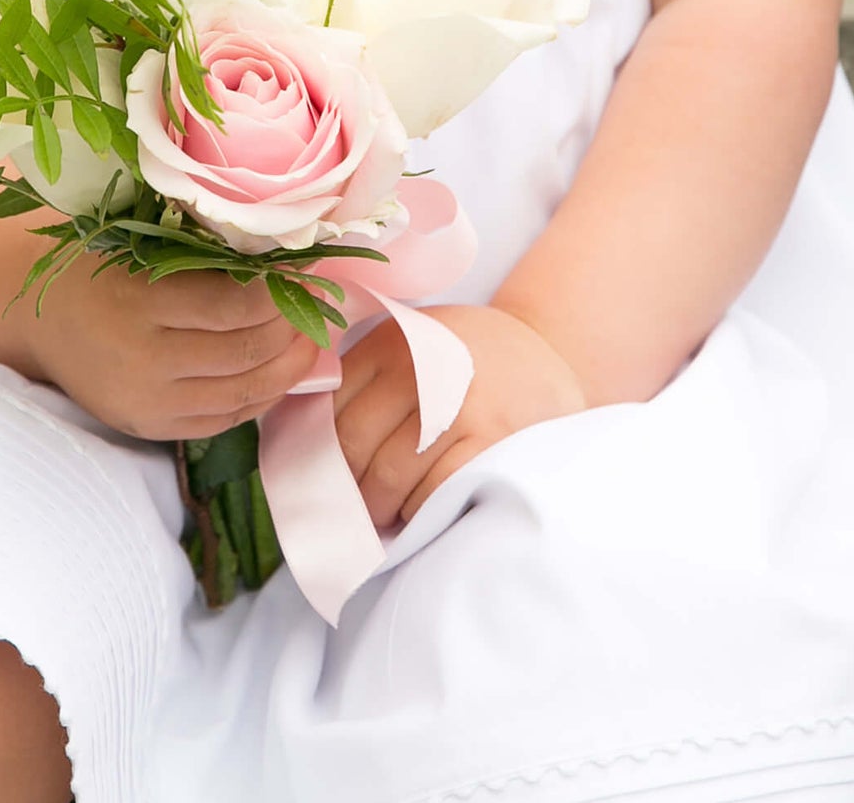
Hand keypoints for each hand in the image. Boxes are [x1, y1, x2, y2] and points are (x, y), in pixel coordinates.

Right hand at [12, 258, 323, 442]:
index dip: (281, 288)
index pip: (235, 305)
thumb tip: (284, 254)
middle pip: (245, 350)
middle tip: (317, 302)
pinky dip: (260, 397)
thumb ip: (204, 250)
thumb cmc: (99, 265)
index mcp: (139, 299)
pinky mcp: (150, 427)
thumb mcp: (142, 241)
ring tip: (309, 338)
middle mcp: (143, 358)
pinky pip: (224, 421)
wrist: (43, 319)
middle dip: (293, 326)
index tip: (304, 266)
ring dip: (287, 366)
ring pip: (242, 392)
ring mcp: (147, 401)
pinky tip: (278, 372)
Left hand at [331, 303, 585, 528]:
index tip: (322, 470)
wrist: (549, 351)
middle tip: (352, 501)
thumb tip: (304, 432)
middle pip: (353, 447)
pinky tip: (422, 505)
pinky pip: (431, 495)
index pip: (331, 408)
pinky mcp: (490, 444)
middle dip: (347, 485)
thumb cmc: (468, 355)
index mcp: (392, 341)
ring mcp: (457, 408)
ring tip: (386, 508)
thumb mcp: (413, 341)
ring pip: (388, 478)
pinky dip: (418, 511)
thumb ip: (366, 374)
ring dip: (380, 505)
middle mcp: (420, 370)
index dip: (320, 448)